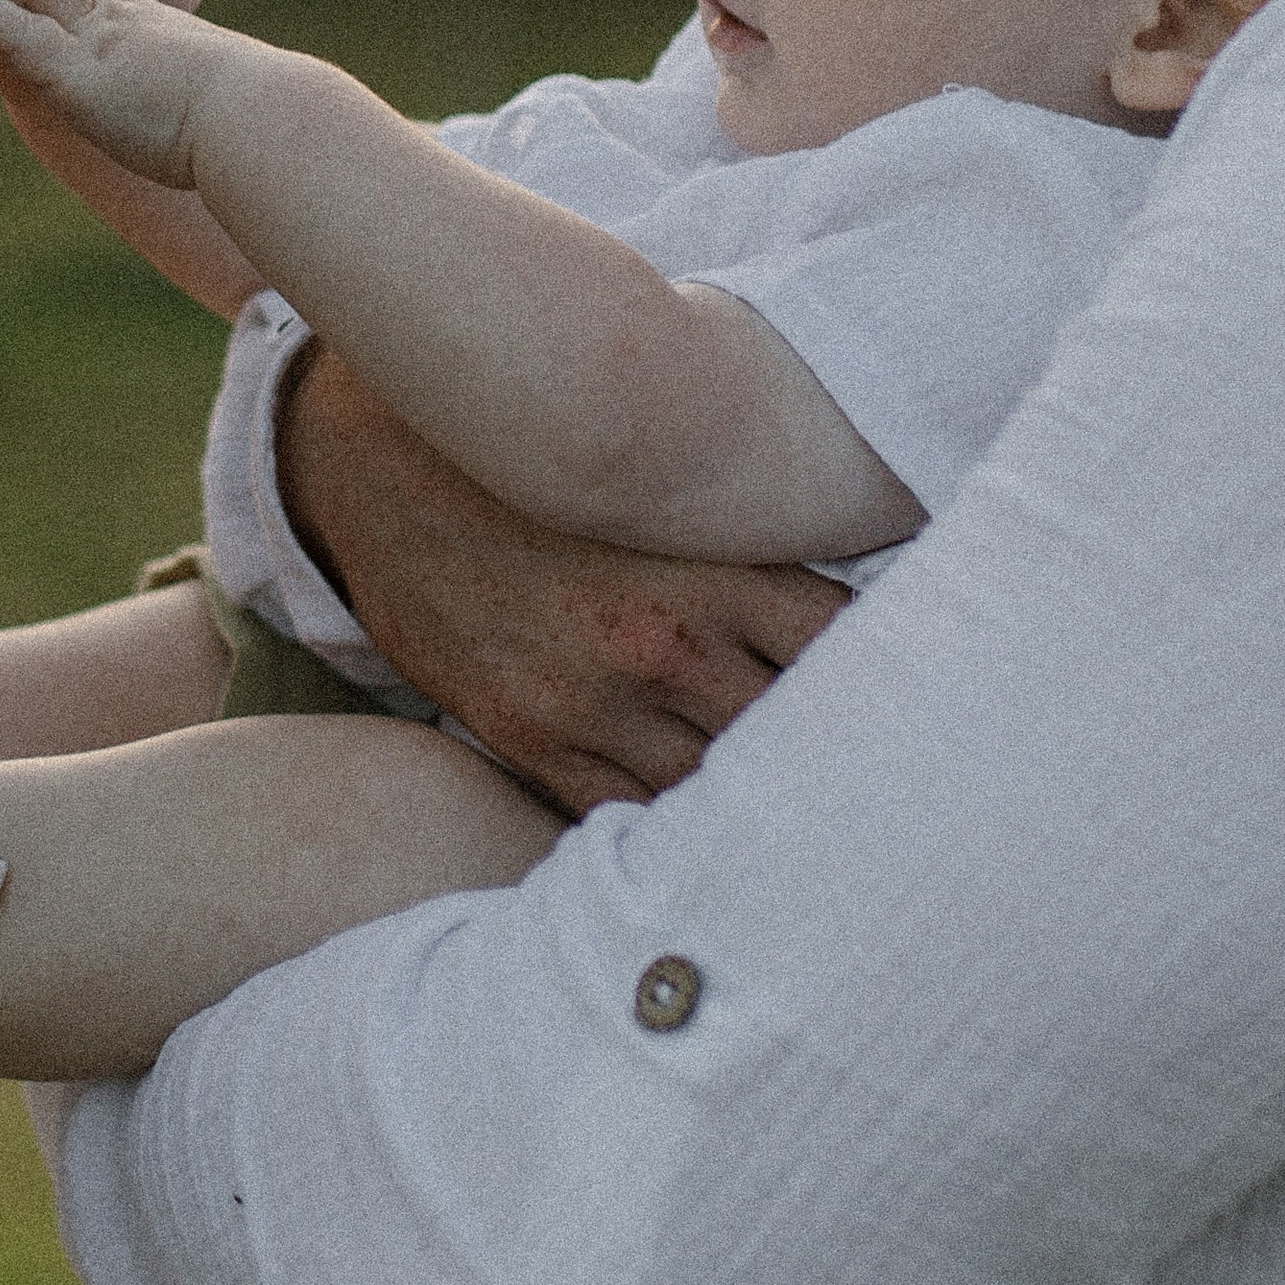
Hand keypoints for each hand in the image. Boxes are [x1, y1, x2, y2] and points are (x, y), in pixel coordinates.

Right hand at [277, 348, 846, 812]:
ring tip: (792, 813)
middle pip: (791, 734)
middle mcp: (659, 643)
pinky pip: (620, 814)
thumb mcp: (651, 480)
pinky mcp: (525, 737)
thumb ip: (743, 540)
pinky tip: (691, 819)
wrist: (372, 464)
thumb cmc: (534, 462)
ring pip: (712, 789)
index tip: (912, 688)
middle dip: (830, 752)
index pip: (844, 649)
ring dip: (746, 794)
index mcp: (710, 568)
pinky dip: (662, 822)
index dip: (888, 672)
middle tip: (869, 775)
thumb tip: (855, 578)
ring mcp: (589, 701)